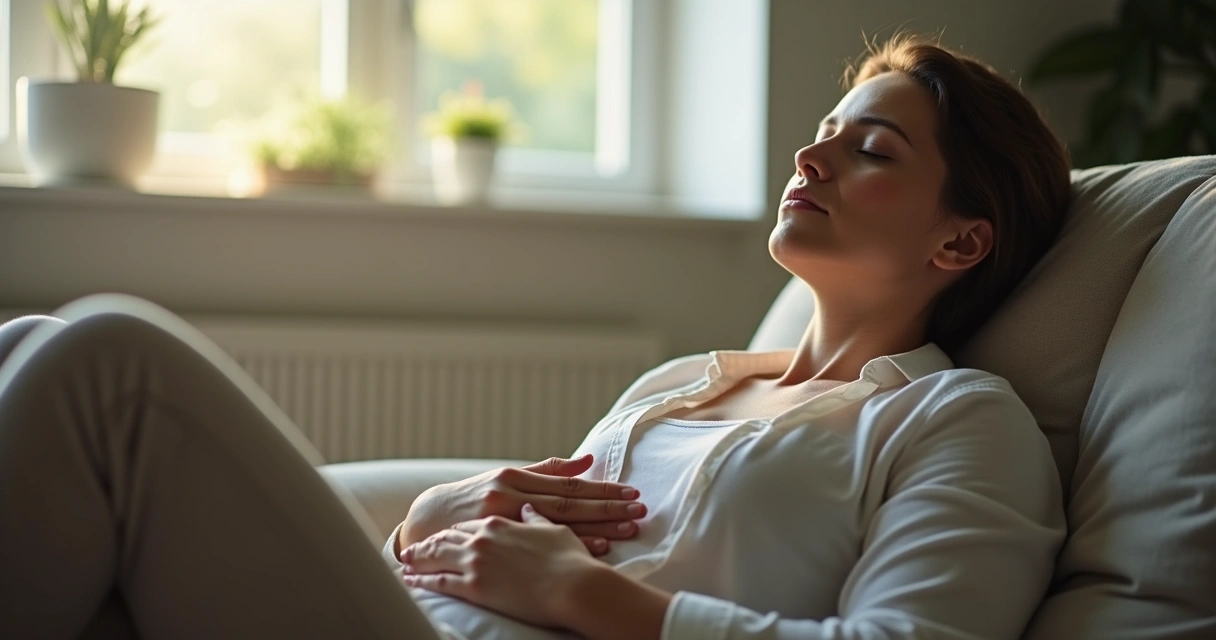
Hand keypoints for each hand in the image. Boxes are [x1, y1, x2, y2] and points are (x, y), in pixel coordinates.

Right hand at [399, 454, 645, 556]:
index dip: (602, 489)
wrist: (427, 521)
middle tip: (640, 508)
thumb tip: (587, 459)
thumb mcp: (506, 479)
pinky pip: (539, 544)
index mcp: (515, 477)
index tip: (632, 491)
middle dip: (608, 506)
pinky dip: (568, 545)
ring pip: (559, 523)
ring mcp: (502, 520)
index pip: (568, 484)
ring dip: (597, 527)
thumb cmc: (472, 499)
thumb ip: (545, 471)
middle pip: (569, 502)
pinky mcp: (495, 540)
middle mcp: (510, 495)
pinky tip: (594, 547)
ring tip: (629, 528)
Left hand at [400, 504, 602, 629]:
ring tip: (406, 561)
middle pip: (449, 536)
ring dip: (419, 558)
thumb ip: (537, 518)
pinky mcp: (475, 586)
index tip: (446, 534)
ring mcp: (477, 560)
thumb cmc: (570, 560)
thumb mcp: (555, 530)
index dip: (456, 530)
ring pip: (438, 555)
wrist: (575, 587)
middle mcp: (484, 536)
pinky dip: (422, 580)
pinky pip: (439, 582)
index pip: (471, 523)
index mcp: (502, 519)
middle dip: (431, 542)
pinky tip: (411, 580)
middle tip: (413, 547)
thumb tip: (529, 508)